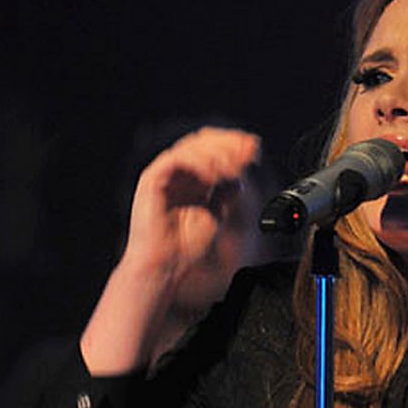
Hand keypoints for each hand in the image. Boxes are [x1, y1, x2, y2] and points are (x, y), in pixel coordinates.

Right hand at [80, 127, 259, 374]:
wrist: (164, 266)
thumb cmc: (185, 247)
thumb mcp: (216, 215)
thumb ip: (226, 194)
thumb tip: (241, 177)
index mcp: (192, 179)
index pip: (213, 149)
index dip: (234, 145)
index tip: (254, 150)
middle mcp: (177, 172)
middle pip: (203, 141)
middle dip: (229, 143)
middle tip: (249, 151)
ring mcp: (164, 173)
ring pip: (191, 146)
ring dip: (217, 153)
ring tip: (233, 167)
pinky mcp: (152, 179)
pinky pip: (176, 159)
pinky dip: (198, 163)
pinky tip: (214, 175)